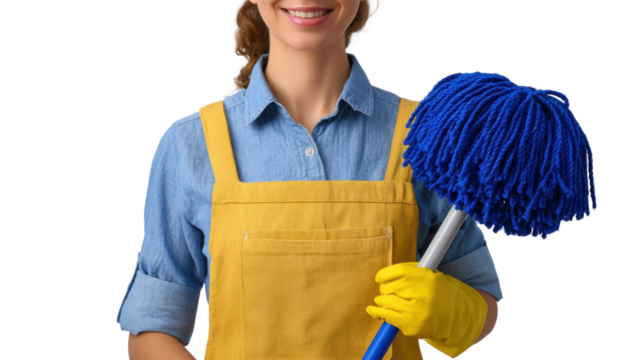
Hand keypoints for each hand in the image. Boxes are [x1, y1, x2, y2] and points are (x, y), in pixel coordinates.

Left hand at [365, 262, 486, 356]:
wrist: (456, 317)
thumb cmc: (438, 293)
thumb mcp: (430, 275)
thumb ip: (410, 272)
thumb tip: (384, 276)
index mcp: (427, 278)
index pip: (399, 272)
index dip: (384, 274)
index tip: (379, 277)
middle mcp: (422, 294)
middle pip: (390, 287)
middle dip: (385, 288)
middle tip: (387, 290)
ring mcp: (416, 312)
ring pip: (386, 301)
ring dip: (382, 300)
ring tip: (385, 299)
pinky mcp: (411, 326)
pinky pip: (387, 317)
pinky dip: (377, 312)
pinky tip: (372, 309)